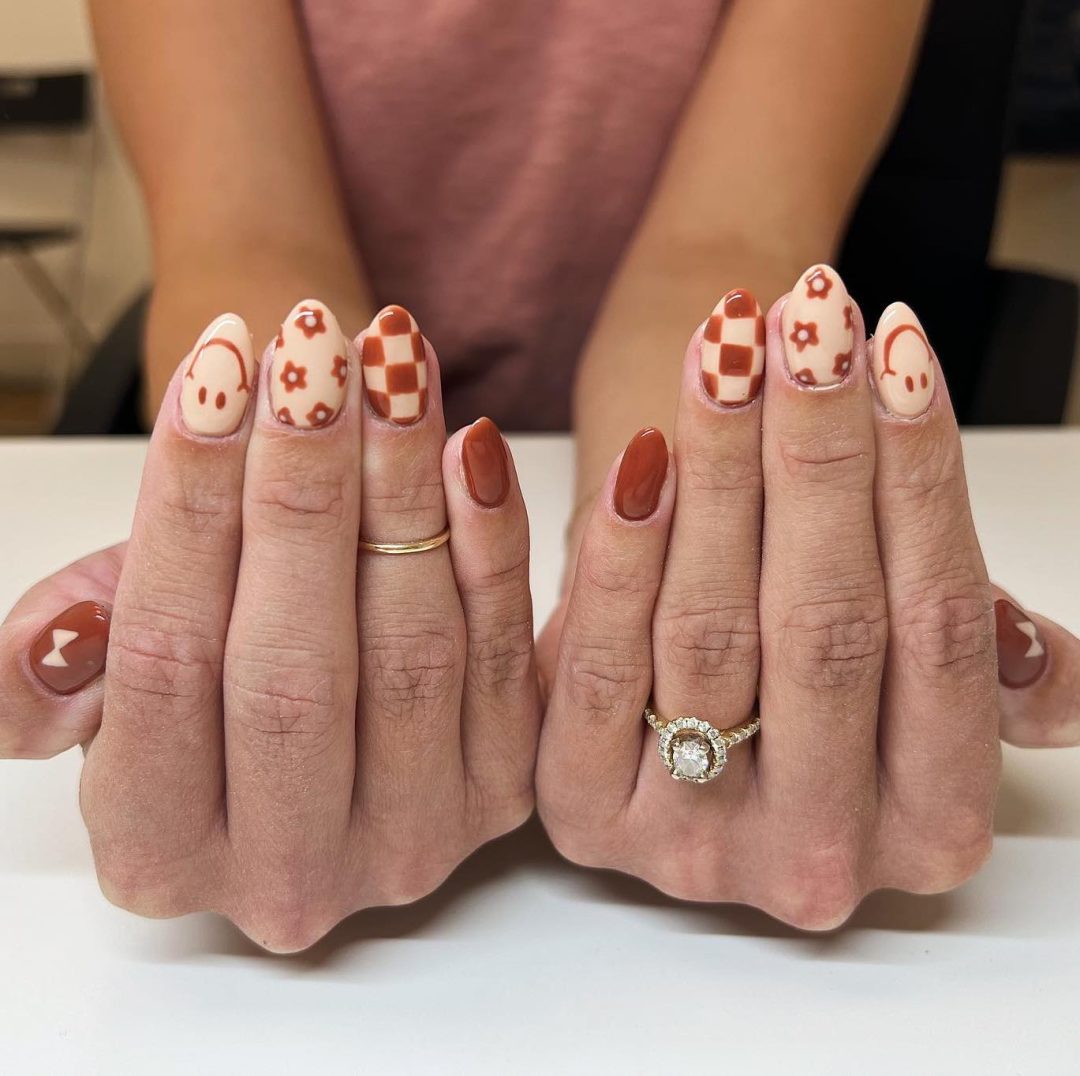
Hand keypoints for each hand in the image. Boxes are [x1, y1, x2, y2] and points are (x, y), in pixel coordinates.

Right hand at [1, 302, 538, 950]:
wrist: (331, 710)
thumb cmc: (213, 670)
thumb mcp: (116, 679)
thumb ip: (65, 667)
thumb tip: (58, 644)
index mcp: (161, 851)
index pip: (165, 665)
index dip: (187, 507)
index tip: (216, 370)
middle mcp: (290, 874)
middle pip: (291, 668)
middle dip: (299, 491)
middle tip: (308, 351)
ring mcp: (411, 838)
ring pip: (411, 652)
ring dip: (401, 490)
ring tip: (391, 364)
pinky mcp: (504, 789)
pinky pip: (505, 655)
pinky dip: (493, 542)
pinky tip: (469, 443)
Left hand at [536, 267, 1079, 928]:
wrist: (673, 720)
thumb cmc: (807, 662)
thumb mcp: (910, 684)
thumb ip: (977, 672)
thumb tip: (1040, 658)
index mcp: (928, 829)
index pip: (938, 634)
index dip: (920, 479)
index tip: (896, 348)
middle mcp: (815, 858)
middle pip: (826, 627)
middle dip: (819, 455)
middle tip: (808, 319)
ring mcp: (692, 846)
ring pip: (710, 630)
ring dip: (720, 469)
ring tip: (728, 344)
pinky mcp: (583, 813)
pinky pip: (596, 661)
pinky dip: (616, 548)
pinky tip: (637, 448)